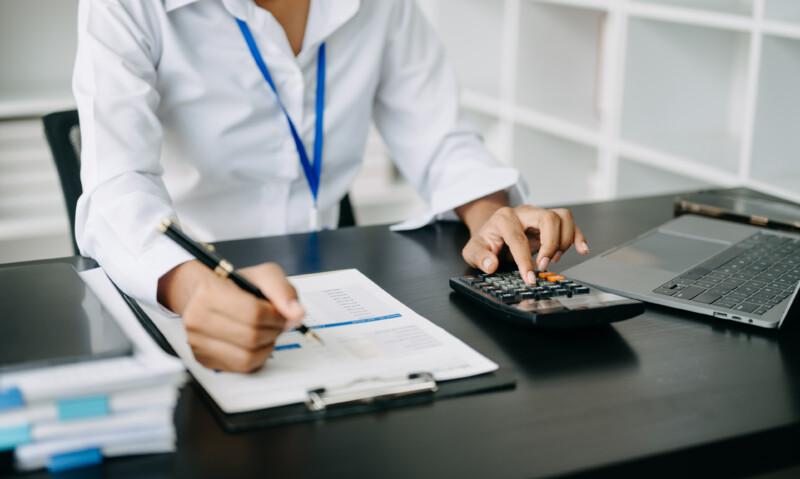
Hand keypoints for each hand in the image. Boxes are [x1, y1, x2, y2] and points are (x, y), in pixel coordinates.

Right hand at [157, 260, 304, 372]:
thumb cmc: (235, 286)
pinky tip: (256, 343)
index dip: (276, 315)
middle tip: (276, 322)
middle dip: (273, 330)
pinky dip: (258, 356)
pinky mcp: (205, 360)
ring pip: (248, 356)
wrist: (205, 297)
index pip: (253, 313)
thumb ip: (283, 290)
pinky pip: (242, 367)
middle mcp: (197, 319)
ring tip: (266, 331)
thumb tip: (297, 314)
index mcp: (209, 292)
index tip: (282, 312)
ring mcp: (197, 342)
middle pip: (251, 336)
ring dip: (267, 345)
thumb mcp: (262, 276)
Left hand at [461, 205, 588, 283]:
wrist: (491, 230)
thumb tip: (491, 264)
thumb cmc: (485, 240)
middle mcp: (524, 212)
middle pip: (548, 218)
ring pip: (563, 217)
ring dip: (564, 241)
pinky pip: (569, 222)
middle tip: (542, 265)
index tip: (529, 278)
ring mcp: (538, 215)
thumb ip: (480, 257)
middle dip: (550, 245)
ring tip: (554, 258)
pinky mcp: (549, 222)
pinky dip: (577, 236)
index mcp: (504, 219)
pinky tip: (581, 249)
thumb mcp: (473, 250)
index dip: (524, 260)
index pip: (518, 238)